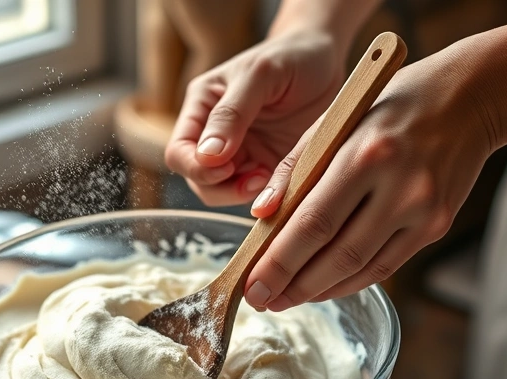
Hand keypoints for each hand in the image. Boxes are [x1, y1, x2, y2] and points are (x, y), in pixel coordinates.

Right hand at [164, 32, 343, 205]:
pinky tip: (281, 181)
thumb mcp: (261, 74)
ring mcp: (239, 153)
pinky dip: (264, 195)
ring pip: (221, 192)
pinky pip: (254, 192)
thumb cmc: (292, 56)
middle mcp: (213, 134)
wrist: (328, 61)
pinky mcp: (264, 166)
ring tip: (268, 178)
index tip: (228, 166)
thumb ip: (231, 113)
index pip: (178, 152)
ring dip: (241, 194)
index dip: (196, 168)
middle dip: (220, 188)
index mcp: (202, 107)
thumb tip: (207, 155)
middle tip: (256, 180)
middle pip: (196, 179)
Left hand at [244, 46, 498, 310]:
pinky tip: (323, 286)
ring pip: (361, 268)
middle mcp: (400, 187)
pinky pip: (385, 265)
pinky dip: (350, 280)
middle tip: (261, 300)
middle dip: (293, 284)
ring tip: (285, 298)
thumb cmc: (392, 104)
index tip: (251, 285)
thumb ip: (296, 166)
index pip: (313, 221)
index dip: (279, 261)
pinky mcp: (437, 226)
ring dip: (319, 290)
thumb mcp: (337, 118)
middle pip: (336, 253)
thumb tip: (260, 214)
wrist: (473, 97)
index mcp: (366, 154)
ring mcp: (424, 211)